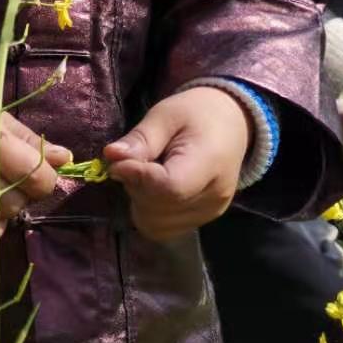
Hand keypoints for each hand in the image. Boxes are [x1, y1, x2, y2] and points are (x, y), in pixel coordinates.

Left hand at [102, 87, 250, 241]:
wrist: (231, 124)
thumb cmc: (196, 113)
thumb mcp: (165, 114)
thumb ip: (141, 139)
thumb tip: (112, 157)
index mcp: (210, 164)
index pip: (168, 188)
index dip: (137, 177)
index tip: (118, 161)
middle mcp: (213, 197)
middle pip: (158, 207)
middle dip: (135, 186)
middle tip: (136, 160)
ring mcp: (209, 213)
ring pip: (155, 223)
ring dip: (138, 200)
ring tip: (147, 173)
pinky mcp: (200, 221)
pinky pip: (161, 229)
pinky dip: (147, 212)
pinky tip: (152, 189)